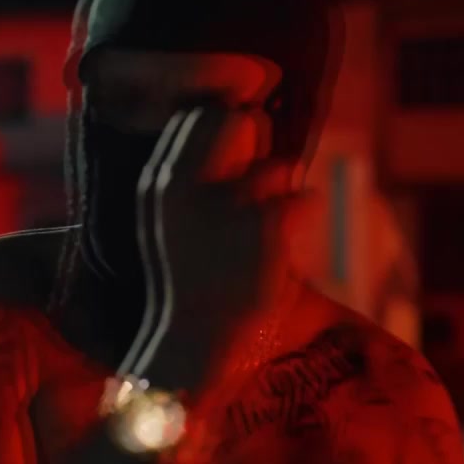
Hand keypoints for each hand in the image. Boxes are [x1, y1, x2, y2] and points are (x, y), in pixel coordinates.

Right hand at [117, 103, 312, 394]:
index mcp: (158, 184)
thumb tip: (249, 118)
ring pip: (279, 167)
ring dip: (280, 195)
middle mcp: (184, 187)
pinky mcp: (264, 230)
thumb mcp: (174, 221)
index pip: (201, 114)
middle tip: (253, 194)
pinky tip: (279, 251)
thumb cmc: (189, 282)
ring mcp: (223, 206)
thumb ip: (200, 172)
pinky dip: (301, 221)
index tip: (232, 164)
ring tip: (259, 233)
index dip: (227, 129)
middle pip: (240, 122)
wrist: (192, 349)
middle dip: (257, 149)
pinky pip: (305, 201)